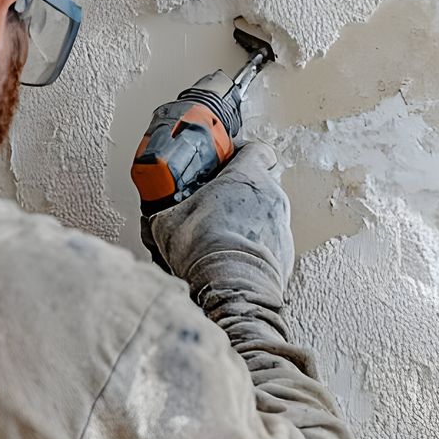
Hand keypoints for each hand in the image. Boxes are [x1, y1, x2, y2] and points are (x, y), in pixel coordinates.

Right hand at [141, 141, 293, 286]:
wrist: (233, 288)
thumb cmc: (206, 249)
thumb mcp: (168, 224)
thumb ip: (162, 214)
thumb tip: (153, 220)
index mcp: (247, 176)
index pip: (256, 150)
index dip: (241, 153)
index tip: (226, 162)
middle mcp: (272, 196)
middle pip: (261, 182)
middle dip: (239, 191)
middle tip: (216, 203)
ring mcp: (282, 226)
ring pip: (266, 214)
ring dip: (247, 221)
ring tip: (221, 237)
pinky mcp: (285, 253)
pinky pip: (270, 242)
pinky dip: (254, 246)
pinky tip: (232, 258)